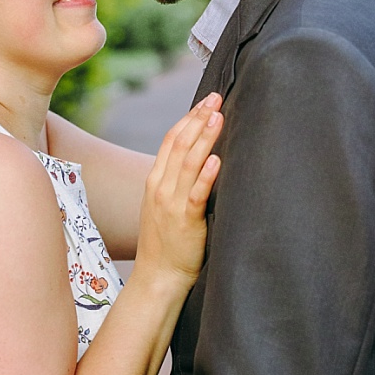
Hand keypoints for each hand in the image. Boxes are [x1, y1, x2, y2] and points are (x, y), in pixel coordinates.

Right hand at [135, 92, 223, 284]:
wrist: (158, 275)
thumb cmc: (167, 242)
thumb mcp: (165, 205)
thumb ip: (178, 183)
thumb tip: (201, 160)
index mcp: (155, 181)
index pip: (170, 140)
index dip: (188, 118)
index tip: (206, 101)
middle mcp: (160, 187)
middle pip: (178, 144)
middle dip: (198, 118)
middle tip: (217, 98)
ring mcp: (170, 203)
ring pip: (187, 162)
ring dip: (204, 137)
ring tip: (218, 117)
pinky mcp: (185, 220)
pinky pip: (195, 193)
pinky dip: (206, 175)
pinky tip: (216, 159)